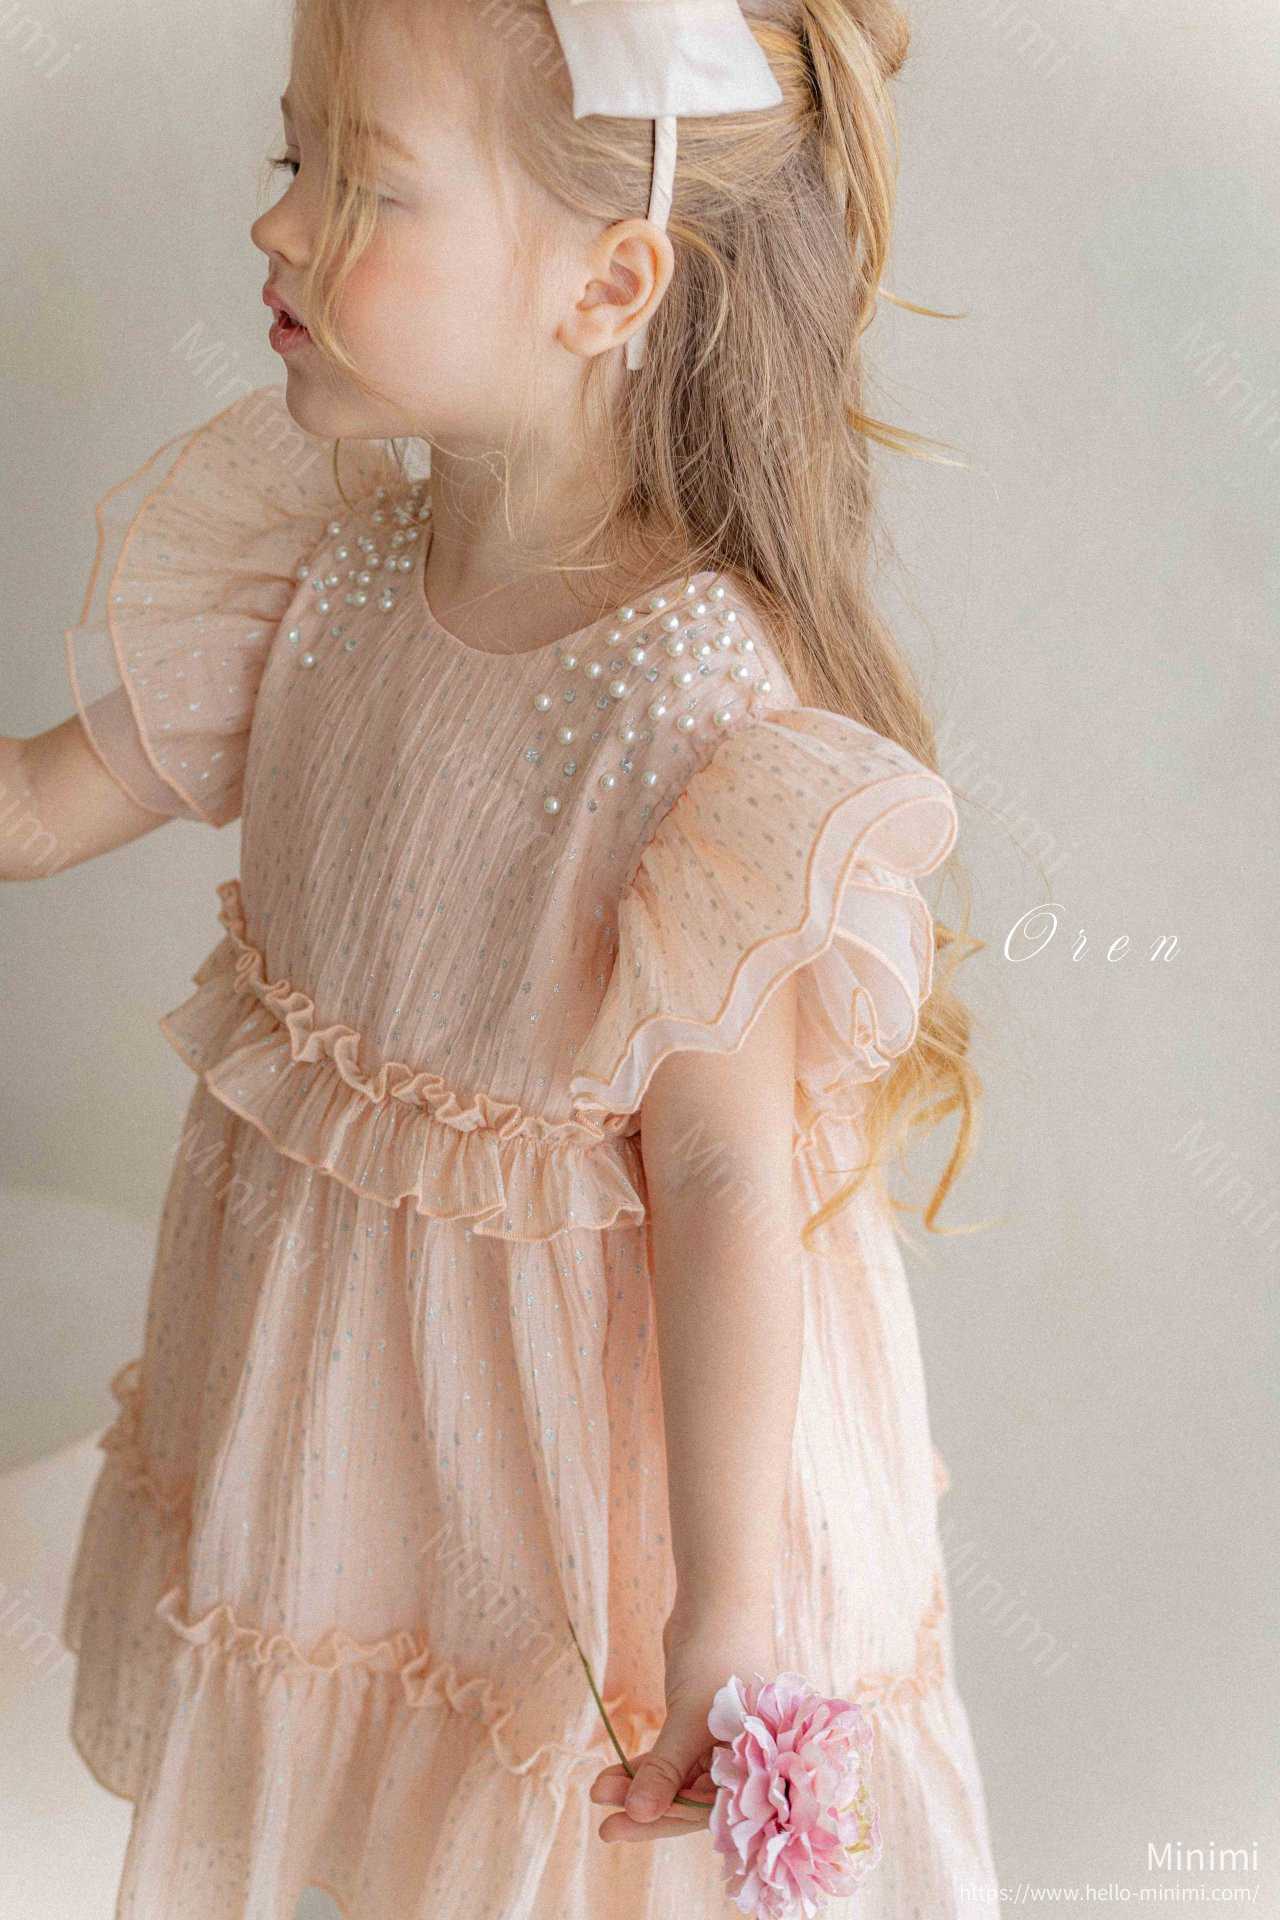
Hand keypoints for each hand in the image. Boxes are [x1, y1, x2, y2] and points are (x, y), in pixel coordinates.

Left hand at [589, 1602, 774, 1844]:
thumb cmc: (716, 1657)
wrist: (716, 1600)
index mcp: (757, 1766)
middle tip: (605, 1826)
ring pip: (675, 1779)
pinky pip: (670, 1757)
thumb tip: (637, 1815)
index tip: (618, 1827)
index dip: (661, 1821)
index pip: (707, 1811)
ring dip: (638, 1785)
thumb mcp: (689, 1720)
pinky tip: (613, 1774)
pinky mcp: (696, 1724)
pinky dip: (644, 1765)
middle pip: (690, 1799)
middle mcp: (742, 1760)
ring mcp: (718, 1742)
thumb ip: (665, 1771)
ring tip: (598, 1791)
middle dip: (645, 1809)